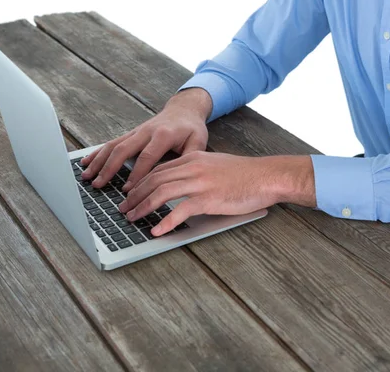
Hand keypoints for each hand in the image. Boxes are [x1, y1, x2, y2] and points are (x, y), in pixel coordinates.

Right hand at [80, 88, 211, 188]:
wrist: (184, 109)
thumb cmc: (192, 128)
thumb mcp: (198, 142)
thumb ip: (190, 158)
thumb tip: (181, 177)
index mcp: (164, 135)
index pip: (147, 157)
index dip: (136, 174)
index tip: (127, 190)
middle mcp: (146, 131)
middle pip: (123, 150)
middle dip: (109, 169)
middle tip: (99, 185)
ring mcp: (136, 132)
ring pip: (113, 145)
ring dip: (98, 161)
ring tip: (86, 176)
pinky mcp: (131, 133)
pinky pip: (111, 143)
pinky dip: (97, 153)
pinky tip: (85, 163)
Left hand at [119, 152, 315, 235]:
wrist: (267, 176)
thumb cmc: (245, 175)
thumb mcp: (215, 165)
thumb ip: (196, 171)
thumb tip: (180, 185)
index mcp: (192, 159)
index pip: (158, 169)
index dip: (140, 182)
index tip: (130, 194)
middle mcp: (192, 168)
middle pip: (154, 180)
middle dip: (134, 195)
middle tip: (123, 208)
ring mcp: (199, 182)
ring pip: (161, 193)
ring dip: (142, 207)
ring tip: (132, 218)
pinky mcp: (208, 198)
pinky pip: (180, 211)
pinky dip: (165, 221)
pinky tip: (156, 230)